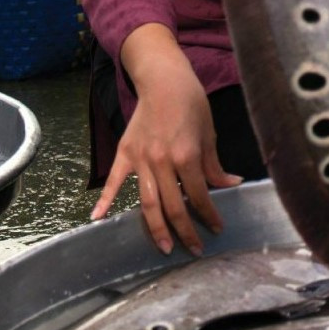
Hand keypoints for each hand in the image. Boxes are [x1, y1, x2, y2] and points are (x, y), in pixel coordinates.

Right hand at [91, 46, 241, 255]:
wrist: (164, 79)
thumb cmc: (191, 103)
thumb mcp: (209, 133)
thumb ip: (215, 164)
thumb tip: (231, 185)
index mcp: (187, 156)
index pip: (200, 195)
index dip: (210, 215)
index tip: (217, 229)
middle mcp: (162, 161)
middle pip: (173, 206)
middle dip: (185, 231)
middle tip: (194, 249)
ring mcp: (141, 159)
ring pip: (147, 202)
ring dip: (156, 228)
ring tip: (165, 247)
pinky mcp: (125, 153)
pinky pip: (113, 181)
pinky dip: (104, 201)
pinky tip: (97, 220)